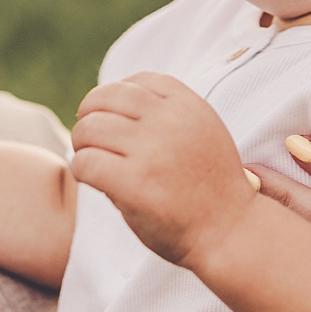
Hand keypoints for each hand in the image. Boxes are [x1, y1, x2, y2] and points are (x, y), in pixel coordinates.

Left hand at [71, 71, 257, 265]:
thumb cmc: (210, 188)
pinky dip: (80, 169)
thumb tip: (106, 111)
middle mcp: (170, 120)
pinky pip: (86, 162)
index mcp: (188, 105)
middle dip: (90, 114)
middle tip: (89, 138)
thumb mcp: (202, 133)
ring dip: (81, 142)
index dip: (116, 96)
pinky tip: (90, 179)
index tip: (111, 117)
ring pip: (90, 127)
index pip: (137, 80)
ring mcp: (152, 151)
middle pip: (106, 97)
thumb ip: (165, 117)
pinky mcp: (134, 183)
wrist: (230, 231)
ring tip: (89, 158)